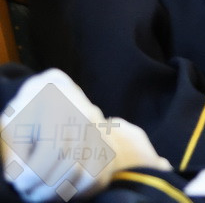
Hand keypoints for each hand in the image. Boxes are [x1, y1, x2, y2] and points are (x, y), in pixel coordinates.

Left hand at [1, 69, 167, 202]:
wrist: (57, 95)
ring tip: (40, 193)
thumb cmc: (28, 114)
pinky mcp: (107, 145)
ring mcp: (101, 130)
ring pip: (87, 174)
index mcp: (60, 104)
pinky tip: (57, 188)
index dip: (34, 173)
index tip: (19, 183)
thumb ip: (15, 151)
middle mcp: (86, 115)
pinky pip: (96, 178)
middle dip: (46, 186)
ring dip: (61, 191)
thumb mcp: (13, 125)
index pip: (53, 149)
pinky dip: (77, 190)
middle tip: (28, 191)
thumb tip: (20, 177)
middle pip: (71, 164)